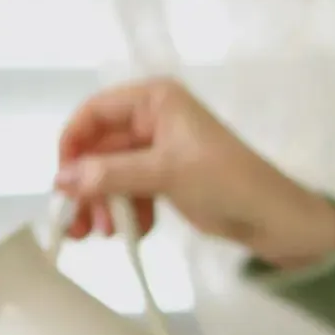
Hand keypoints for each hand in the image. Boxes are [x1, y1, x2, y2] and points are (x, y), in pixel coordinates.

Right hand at [55, 76, 334, 268]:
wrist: (272, 217)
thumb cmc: (226, 180)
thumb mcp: (165, 174)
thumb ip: (111, 174)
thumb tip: (62, 180)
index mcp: (155, 99)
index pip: (94, 112)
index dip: (73, 145)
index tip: (61, 183)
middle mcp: (153, 118)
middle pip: (99, 149)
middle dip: (88, 187)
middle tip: (79, 226)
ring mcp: (158, 150)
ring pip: (110, 174)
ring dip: (104, 204)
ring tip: (107, 235)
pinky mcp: (164, 178)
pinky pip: (129, 191)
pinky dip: (127, 212)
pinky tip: (135, 233)